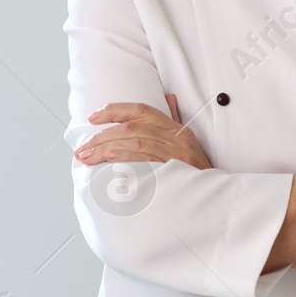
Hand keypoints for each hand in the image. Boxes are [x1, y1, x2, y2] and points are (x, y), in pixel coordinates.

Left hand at [74, 94, 211, 169]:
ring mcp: (176, 154)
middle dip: (101, 136)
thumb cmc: (196, 172)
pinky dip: (123, 157)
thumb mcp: (188, 143)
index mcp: (176, 128)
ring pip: (134, 140)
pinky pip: (144, 159)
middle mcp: (177, 137)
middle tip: (82, 147)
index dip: (114, 110)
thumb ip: (174, 121)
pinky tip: (107, 159)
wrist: (214, 198)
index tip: (92, 118)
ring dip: (105, 147)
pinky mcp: (174, 170)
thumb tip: (168, 98)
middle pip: (132, 127)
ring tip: (86, 157)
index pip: (141, 110)